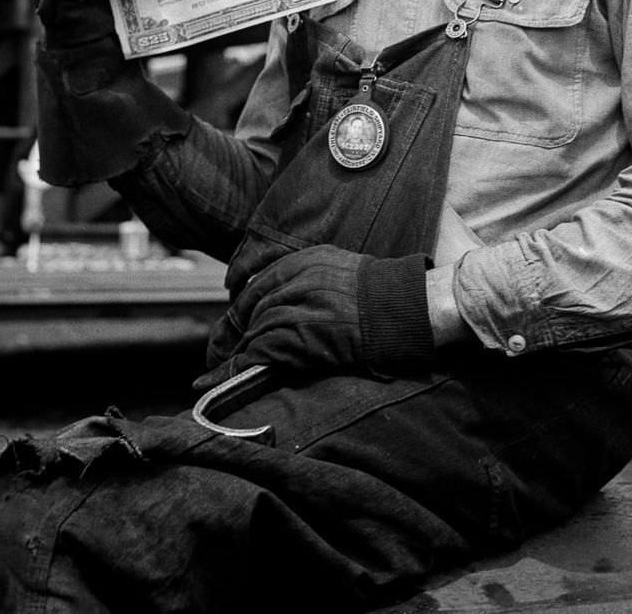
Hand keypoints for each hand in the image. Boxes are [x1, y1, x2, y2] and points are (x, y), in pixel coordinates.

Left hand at [223, 244, 433, 379]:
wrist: (407, 307)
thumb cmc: (383, 294)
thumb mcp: (343, 269)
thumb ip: (312, 277)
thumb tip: (286, 299)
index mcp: (308, 259)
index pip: (262, 282)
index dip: (245, 307)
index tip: (237, 324)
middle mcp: (300, 276)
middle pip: (254, 304)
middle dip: (236, 330)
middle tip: (223, 350)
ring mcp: (303, 302)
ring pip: (257, 326)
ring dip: (241, 349)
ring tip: (227, 367)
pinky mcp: (305, 332)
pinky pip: (266, 346)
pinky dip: (249, 361)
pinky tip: (243, 371)